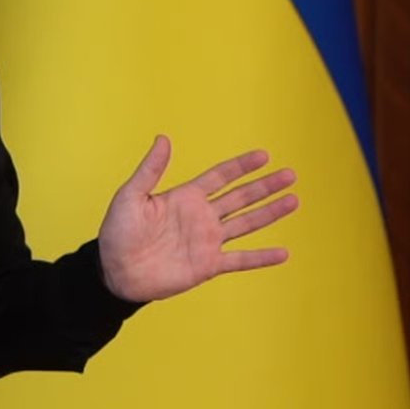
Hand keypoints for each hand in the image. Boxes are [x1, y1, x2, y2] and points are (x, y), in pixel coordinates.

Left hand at [97, 135, 298, 302]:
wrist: (115, 270)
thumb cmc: (118, 231)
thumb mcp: (131, 195)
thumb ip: (151, 169)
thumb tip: (164, 138)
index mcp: (185, 197)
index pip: (220, 177)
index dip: (241, 166)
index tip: (264, 155)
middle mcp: (201, 217)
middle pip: (240, 197)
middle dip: (265, 186)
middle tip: (290, 174)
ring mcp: (207, 241)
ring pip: (247, 223)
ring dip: (270, 213)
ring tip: (294, 200)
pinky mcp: (208, 265)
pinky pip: (240, 260)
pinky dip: (261, 257)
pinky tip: (284, 253)